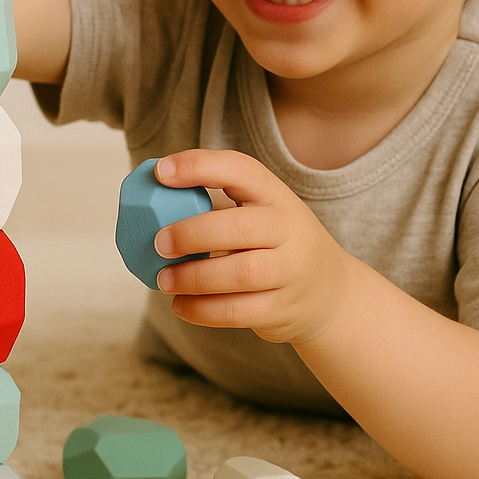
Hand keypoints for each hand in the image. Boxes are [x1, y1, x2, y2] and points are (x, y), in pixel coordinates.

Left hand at [152, 149, 351, 344]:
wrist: (330, 293)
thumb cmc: (274, 244)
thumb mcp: (260, 213)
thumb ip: (217, 206)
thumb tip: (147, 201)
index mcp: (276, 196)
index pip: (241, 169)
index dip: (200, 166)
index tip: (161, 171)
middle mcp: (289, 229)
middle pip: (242, 227)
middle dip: (193, 233)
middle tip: (158, 242)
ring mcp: (291, 271)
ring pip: (241, 273)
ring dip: (194, 277)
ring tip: (163, 280)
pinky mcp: (283, 309)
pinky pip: (238, 312)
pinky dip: (202, 311)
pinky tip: (180, 305)